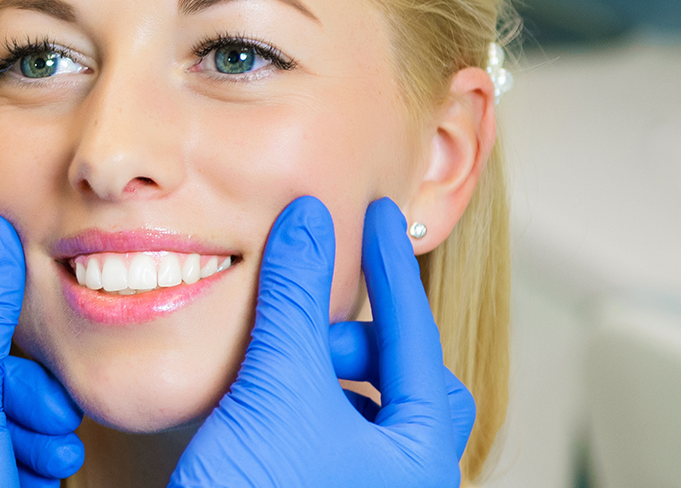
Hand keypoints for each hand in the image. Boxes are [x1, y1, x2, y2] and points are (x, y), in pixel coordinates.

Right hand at [169, 197, 475, 487]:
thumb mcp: (277, 385)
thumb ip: (294, 297)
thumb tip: (308, 222)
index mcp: (421, 457)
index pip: (416, 337)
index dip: (392, 270)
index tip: (375, 219)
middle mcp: (404, 481)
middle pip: (403, 381)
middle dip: (351, 342)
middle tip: (305, 329)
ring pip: (361, 411)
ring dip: (319, 375)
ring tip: (273, 369)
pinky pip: (326, 434)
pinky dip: (299, 404)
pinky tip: (258, 401)